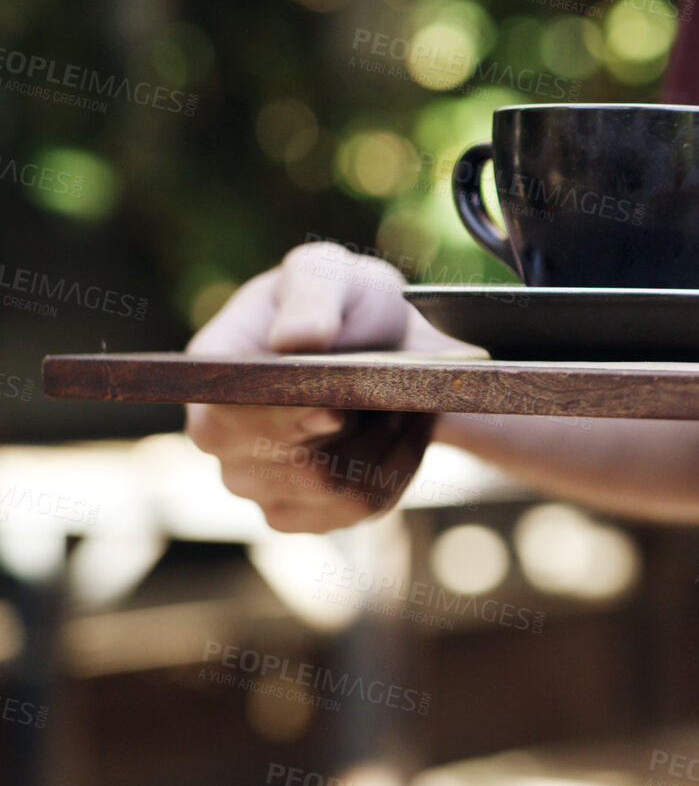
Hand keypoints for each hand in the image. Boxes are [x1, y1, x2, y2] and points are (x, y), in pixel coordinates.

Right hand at [184, 242, 467, 532]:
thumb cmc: (345, 302)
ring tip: (393, 398)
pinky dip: (399, 467)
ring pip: (336, 490)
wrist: (391, 347)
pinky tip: (400, 429)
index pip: (223, 424)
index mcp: (210, 381)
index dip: (279, 424)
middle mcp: (223, 443)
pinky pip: (363, 507)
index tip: (335, 410)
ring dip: (384, 444)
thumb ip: (310, 295)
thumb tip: (294, 338)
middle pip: (291, 468)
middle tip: (386, 384)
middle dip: (355, 429)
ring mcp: (261, 485)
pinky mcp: (308, 513)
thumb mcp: (329, 272)